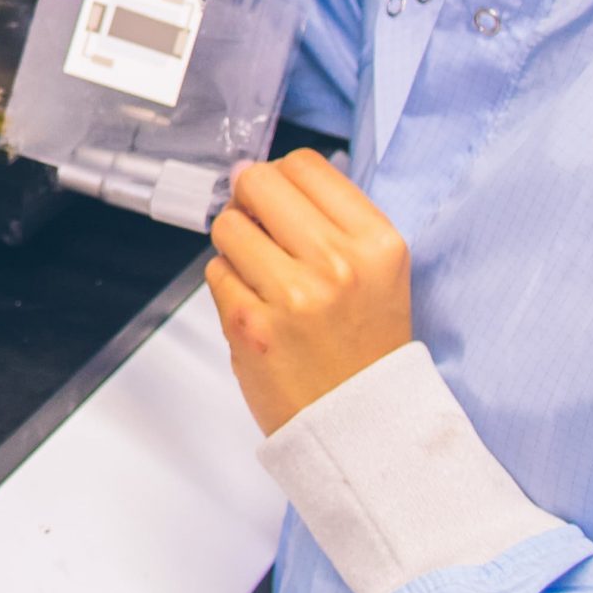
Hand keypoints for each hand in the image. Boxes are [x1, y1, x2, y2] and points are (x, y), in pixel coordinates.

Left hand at [206, 150, 413, 434]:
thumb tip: (253, 174)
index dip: (280, 176)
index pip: (305, 165)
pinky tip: (256, 307)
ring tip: (260, 273)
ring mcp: (292, 295)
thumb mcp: (377, 271)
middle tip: (257, 226)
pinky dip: (228, 285)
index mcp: (376, 243)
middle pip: (258, 182)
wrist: (363, 428)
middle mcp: (338, 263)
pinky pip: (215, 272)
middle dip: (249, 199)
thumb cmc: (364, 348)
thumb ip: (328, 218)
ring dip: (235, 244)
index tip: (277, 198)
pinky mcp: (250, 325)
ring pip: (229, 224)